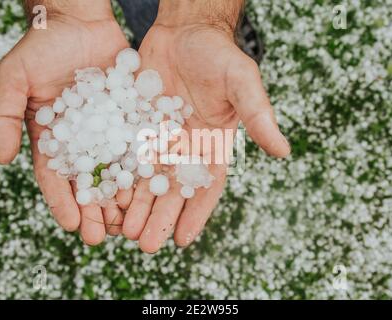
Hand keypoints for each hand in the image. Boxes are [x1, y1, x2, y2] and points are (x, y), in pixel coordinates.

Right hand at [0, 0, 128, 244]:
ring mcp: (108, 131)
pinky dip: (142, 169)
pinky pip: (138, 146)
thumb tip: (2, 158)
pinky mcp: (131, 118)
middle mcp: (82, 140)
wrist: (79, 22)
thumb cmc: (42, 48)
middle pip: (88, 182)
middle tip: (101, 237)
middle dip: (93, 211)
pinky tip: (149, 189)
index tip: (71, 225)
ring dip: (120, 199)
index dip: (62, 202)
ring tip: (126, 224)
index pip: (56, 178)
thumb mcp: (15, 79)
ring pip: (116, 171)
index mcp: (52, 138)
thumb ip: (5, 116)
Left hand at [122, 0, 290, 252]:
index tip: (182, 240)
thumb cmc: (218, 55)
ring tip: (123, 230)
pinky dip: (118, 177)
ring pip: (146, 179)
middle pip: (173, 190)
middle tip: (145, 245)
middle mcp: (185, 148)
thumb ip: (259, 115)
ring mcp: (159, 139)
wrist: (185, 31)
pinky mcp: (136, 126)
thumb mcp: (242, 82)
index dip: (196, 213)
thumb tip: (284, 151)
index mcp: (213, 145)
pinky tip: (107, 196)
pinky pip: (126, 155)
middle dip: (160, 217)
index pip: (207, 187)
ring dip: (136, 205)